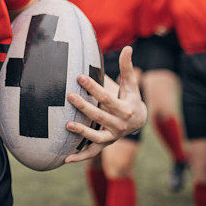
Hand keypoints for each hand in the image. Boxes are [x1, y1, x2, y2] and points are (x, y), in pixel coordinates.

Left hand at [63, 46, 146, 161]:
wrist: (139, 121)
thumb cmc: (131, 97)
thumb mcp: (131, 84)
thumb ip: (127, 67)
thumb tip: (128, 47)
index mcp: (125, 109)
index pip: (107, 98)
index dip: (94, 88)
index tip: (79, 76)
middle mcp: (120, 126)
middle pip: (99, 116)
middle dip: (84, 106)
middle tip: (68, 95)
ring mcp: (112, 137)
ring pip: (96, 137)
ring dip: (82, 132)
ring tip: (67, 125)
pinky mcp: (105, 145)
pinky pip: (92, 153)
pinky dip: (80, 157)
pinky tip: (65, 158)